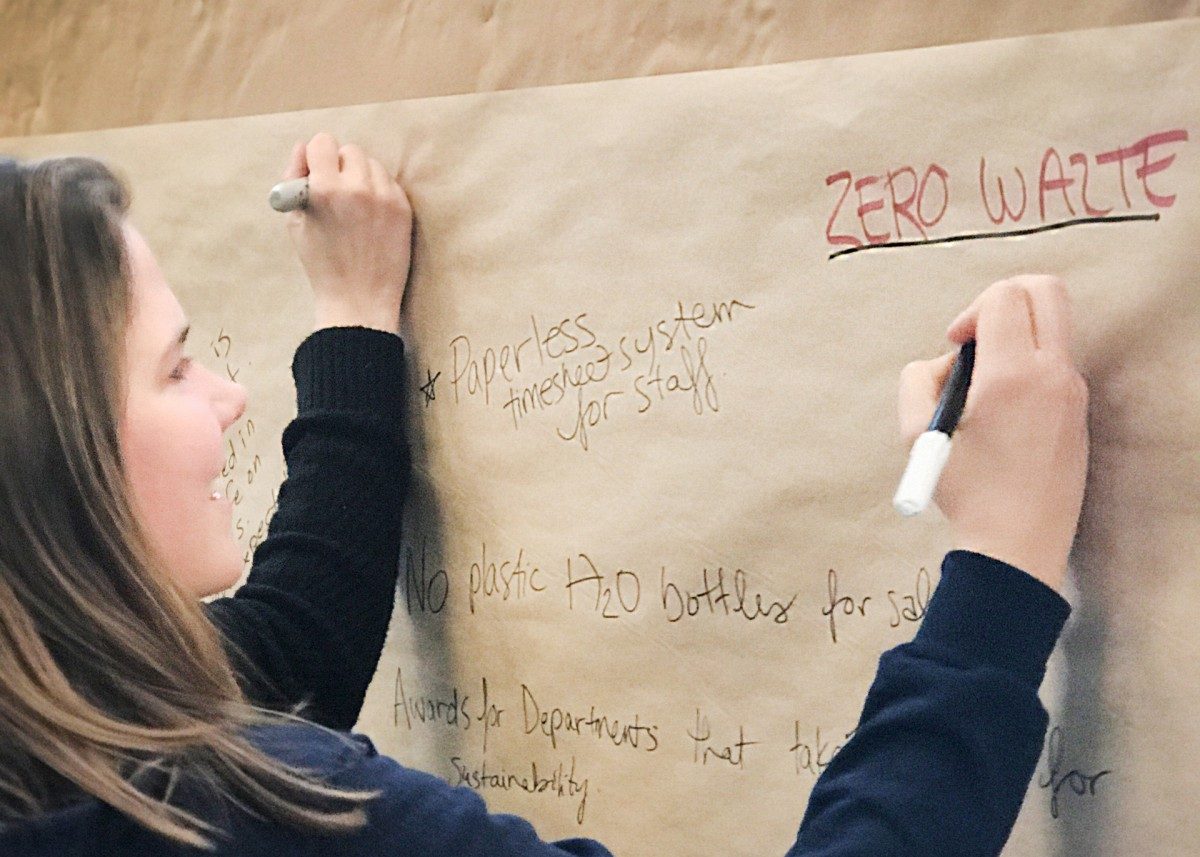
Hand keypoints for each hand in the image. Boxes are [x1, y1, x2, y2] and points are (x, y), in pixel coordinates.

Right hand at [281, 132, 411, 333]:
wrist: (359, 300)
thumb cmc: (322, 264)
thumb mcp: (296, 223)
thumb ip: (295, 179)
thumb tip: (303, 147)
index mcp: (325, 189)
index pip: (322, 142)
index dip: (317, 157)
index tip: (318, 173)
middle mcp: (357, 188)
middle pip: (350, 150)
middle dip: (341, 167)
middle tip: (337, 193)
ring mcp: (385, 197)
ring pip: (372, 164)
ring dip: (362, 177)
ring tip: (356, 207)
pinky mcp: (403, 208)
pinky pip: (390, 183)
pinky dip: (380, 192)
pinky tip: (372, 217)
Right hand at [898, 276, 1088, 591]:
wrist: (1016, 545)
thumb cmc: (965, 492)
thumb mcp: (917, 433)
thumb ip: (918, 380)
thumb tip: (945, 363)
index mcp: (1012, 375)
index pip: (1004, 295)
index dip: (970, 310)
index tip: (954, 347)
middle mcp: (1053, 374)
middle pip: (1045, 289)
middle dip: (1003, 300)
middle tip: (975, 339)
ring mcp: (1073, 392)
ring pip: (1052, 325)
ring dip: (1014, 335)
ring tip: (983, 385)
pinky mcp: (1078, 412)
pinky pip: (1055, 362)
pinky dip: (1026, 366)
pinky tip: (999, 413)